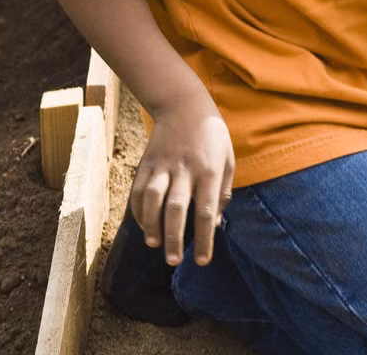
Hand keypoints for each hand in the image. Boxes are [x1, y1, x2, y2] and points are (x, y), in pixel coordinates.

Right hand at [132, 91, 234, 267]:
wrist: (184, 104)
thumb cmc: (212, 135)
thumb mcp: (228, 159)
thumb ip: (223, 192)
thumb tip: (216, 224)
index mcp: (209, 170)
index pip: (206, 211)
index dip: (204, 239)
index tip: (202, 261)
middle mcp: (185, 169)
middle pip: (176, 209)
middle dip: (174, 238)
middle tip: (174, 260)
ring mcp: (163, 165)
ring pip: (152, 200)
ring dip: (151, 225)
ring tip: (155, 244)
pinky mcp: (147, 163)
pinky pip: (138, 191)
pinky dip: (138, 211)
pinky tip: (144, 226)